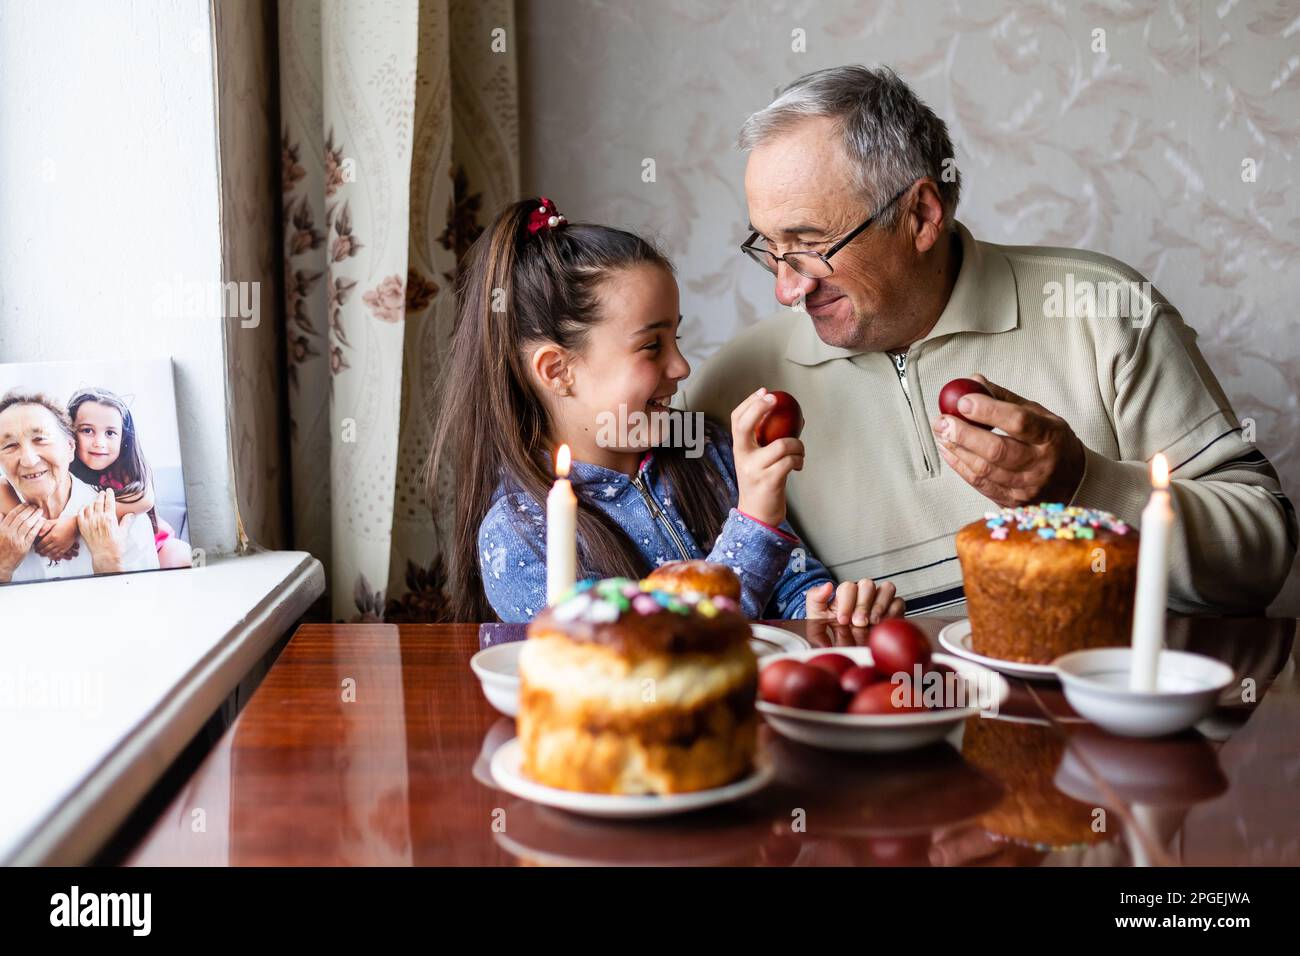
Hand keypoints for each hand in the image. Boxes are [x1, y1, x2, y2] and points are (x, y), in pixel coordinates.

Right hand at [0, 503, 43, 581]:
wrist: (2, 564)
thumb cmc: (0, 549)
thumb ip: (0, 524)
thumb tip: (2, 513)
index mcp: (2, 530)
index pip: (12, 515)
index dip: (20, 508)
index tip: (26, 504)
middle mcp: (8, 533)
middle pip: (21, 518)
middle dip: (29, 510)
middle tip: (35, 506)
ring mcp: (16, 540)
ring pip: (27, 524)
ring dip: (34, 516)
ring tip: (39, 511)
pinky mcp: (24, 546)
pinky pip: (32, 533)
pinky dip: (37, 526)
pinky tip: (42, 521)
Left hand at [35, 516, 79, 560]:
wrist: (75, 523)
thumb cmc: (63, 522)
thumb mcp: (52, 522)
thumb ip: (44, 527)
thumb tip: (38, 534)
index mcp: (52, 535)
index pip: (42, 544)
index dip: (37, 547)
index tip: (35, 547)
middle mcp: (57, 541)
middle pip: (46, 549)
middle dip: (40, 551)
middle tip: (37, 551)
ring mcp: (62, 545)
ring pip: (52, 553)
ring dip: (46, 554)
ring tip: (42, 554)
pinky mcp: (67, 547)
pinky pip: (59, 554)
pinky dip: (54, 556)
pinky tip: (51, 556)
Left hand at [77, 488, 134, 573]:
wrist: (105, 556)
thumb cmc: (116, 546)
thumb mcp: (123, 532)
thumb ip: (125, 521)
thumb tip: (130, 514)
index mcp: (110, 518)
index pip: (109, 502)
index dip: (109, 494)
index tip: (109, 491)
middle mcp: (99, 519)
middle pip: (98, 502)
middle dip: (100, 495)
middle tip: (102, 493)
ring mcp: (89, 523)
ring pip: (89, 506)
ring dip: (92, 501)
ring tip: (94, 499)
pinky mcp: (83, 528)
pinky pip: (80, 514)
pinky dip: (82, 509)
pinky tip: (84, 507)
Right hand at [731, 387, 803, 526]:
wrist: (757, 516)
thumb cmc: (762, 484)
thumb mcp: (759, 461)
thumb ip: (770, 441)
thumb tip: (796, 419)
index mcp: (739, 449)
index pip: (736, 420)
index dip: (749, 403)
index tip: (764, 391)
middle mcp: (743, 457)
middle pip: (745, 425)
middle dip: (759, 407)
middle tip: (775, 400)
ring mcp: (755, 469)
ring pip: (781, 444)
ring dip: (797, 446)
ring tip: (799, 454)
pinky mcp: (769, 480)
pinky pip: (790, 461)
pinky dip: (799, 460)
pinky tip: (798, 466)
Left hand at [805, 579, 905, 625]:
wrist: (846, 648)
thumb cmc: (831, 632)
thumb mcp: (816, 620)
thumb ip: (815, 601)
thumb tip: (827, 585)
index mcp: (844, 594)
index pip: (848, 587)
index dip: (846, 602)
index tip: (843, 620)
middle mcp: (863, 593)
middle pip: (867, 584)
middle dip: (863, 605)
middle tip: (858, 623)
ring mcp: (880, 599)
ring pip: (887, 588)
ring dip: (879, 606)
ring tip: (872, 622)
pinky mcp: (894, 609)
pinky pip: (899, 602)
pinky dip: (892, 612)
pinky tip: (883, 624)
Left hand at [932, 373, 1084, 506]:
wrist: (1072, 480)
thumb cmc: (1051, 441)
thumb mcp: (1038, 414)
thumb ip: (1005, 399)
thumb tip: (973, 381)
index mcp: (1050, 436)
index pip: (1019, 422)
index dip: (988, 411)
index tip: (963, 401)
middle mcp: (1040, 464)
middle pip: (997, 450)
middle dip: (964, 434)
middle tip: (942, 420)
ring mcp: (1026, 486)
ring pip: (984, 469)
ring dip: (957, 449)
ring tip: (941, 432)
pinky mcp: (1012, 501)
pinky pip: (979, 484)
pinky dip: (959, 466)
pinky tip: (948, 450)